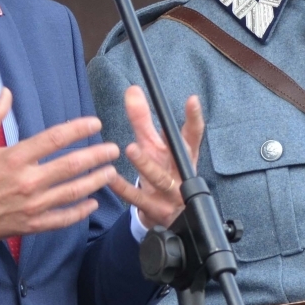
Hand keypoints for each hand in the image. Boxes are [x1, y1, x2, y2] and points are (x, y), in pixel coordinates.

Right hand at [0, 89, 119, 247]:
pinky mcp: (31, 224)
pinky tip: (92, 204)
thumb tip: (6, 91)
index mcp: (14, 158)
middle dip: (96, 156)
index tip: (94, 122)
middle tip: (113, 149)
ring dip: (95, 182)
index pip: (54, 138)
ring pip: (72, 193)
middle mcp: (27, 181)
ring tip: (110, 172)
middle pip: (71, 166)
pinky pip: (62, 219)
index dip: (78, 129)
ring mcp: (31, 205)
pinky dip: (80, 212)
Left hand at [107, 87, 204, 228]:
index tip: (192, 100)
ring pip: (159, 178)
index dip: (194, 119)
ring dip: (146, 164)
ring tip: (132, 149)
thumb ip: (143, 120)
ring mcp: (170, 194)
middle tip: (157, 123)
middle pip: (176, 155)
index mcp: (184, 156)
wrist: (167, 214)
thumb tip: (132, 89)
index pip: (192, 135)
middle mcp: (180, 174)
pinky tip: (110, 178)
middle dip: (172, 140)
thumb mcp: (155, 147)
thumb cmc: (163, 172)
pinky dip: (123, 188)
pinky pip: (137, 199)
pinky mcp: (154, 209)